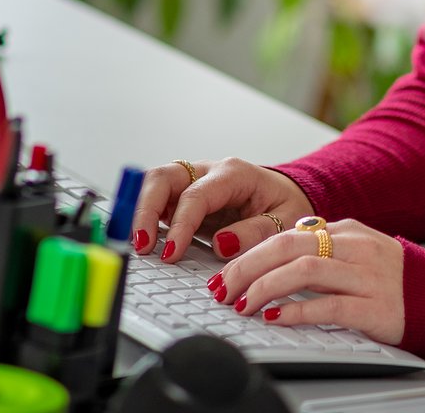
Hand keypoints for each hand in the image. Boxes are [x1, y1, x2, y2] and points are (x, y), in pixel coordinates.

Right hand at [130, 156, 313, 261]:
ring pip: (154, 184)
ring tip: (138, 244)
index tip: (171, 253)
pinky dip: (146, 216)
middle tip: (141, 244)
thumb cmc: (286, 206)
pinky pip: (157, 200)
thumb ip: (256, 232)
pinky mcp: (184, 196)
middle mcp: (208, 172)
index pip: (196, 194)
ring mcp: (193, 181)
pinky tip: (145, 239)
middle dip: (145, 209)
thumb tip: (222, 245)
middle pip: (164, 177)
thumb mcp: (286, 220)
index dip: (180, 224)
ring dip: (140, 211)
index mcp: (234, 174)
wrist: (286, 196)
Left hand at [214, 218, 404, 345]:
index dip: (249, 253)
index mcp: (347, 231)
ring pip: (305, 270)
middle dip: (248, 267)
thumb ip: (322, 249)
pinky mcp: (375, 307)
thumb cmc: (392, 279)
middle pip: (289, 246)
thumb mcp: (357, 252)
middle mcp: (355, 247)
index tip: (225, 273)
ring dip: (265, 287)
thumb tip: (272, 257)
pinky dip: (297, 310)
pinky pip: (329, 305)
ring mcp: (366, 276)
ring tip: (243, 304)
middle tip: (223, 288)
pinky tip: (277, 317)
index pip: (286, 234)